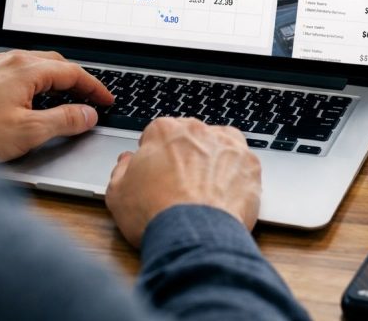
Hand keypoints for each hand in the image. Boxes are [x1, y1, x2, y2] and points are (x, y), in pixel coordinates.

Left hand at [0, 50, 112, 161]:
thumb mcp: (28, 131)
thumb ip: (64, 120)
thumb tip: (88, 114)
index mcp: (27, 69)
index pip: (73, 72)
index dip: (95, 88)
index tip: (107, 101)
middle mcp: (11, 61)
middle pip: (56, 64)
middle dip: (77, 81)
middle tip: (92, 99)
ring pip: (37, 67)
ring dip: (56, 81)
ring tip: (66, 101)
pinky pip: (19, 73)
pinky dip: (36, 84)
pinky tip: (33, 102)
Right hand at [105, 117, 260, 247]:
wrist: (192, 236)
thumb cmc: (155, 214)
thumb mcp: (117, 193)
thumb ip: (121, 170)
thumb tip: (126, 161)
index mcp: (164, 131)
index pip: (159, 134)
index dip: (156, 155)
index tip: (157, 171)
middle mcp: (197, 131)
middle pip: (191, 137)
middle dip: (185, 155)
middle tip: (180, 183)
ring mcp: (227, 145)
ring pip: (219, 144)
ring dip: (213, 159)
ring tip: (206, 186)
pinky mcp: (250, 163)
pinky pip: (244, 161)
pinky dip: (237, 172)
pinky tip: (227, 190)